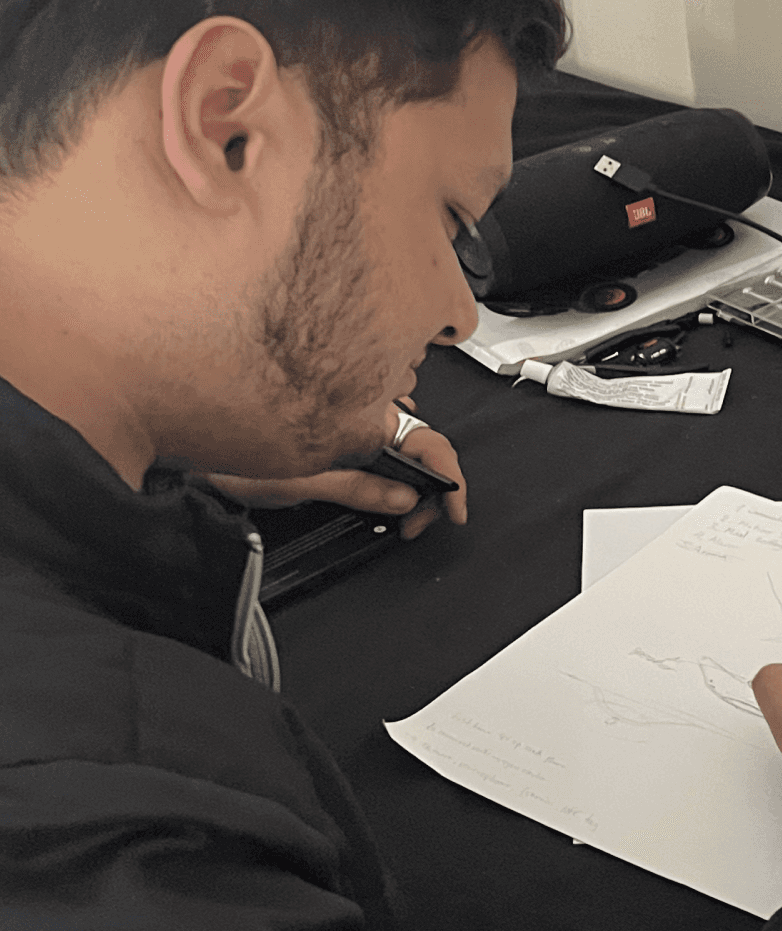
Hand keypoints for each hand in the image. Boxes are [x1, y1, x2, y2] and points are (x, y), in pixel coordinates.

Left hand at [207, 399, 466, 539]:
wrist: (181, 441)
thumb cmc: (223, 452)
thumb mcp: (301, 479)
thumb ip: (359, 486)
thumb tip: (405, 497)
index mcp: (360, 416)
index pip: (427, 444)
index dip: (449, 481)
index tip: (452, 510)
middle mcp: (357, 408)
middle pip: (420, 443)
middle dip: (429, 486)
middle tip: (415, 521)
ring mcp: (345, 415)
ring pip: (399, 441)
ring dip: (408, 478)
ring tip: (398, 508)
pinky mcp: (328, 426)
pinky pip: (373, 442)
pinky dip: (385, 468)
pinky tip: (375, 485)